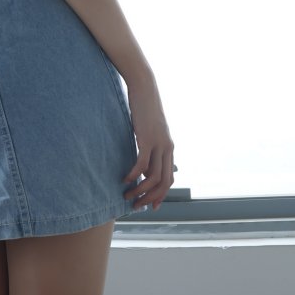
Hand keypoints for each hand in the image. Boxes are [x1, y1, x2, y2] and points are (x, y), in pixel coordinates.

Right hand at [121, 74, 174, 211]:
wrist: (145, 88)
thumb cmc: (144, 108)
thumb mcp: (150, 130)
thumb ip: (150, 145)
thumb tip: (143, 159)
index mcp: (169, 148)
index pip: (169, 178)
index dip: (161, 194)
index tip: (151, 206)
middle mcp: (167, 148)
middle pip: (164, 182)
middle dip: (151, 198)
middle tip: (137, 206)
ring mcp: (159, 144)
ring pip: (154, 177)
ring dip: (140, 190)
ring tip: (127, 196)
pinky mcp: (147, 138)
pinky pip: (142, 164)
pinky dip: (133, 175)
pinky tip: (124, 180)